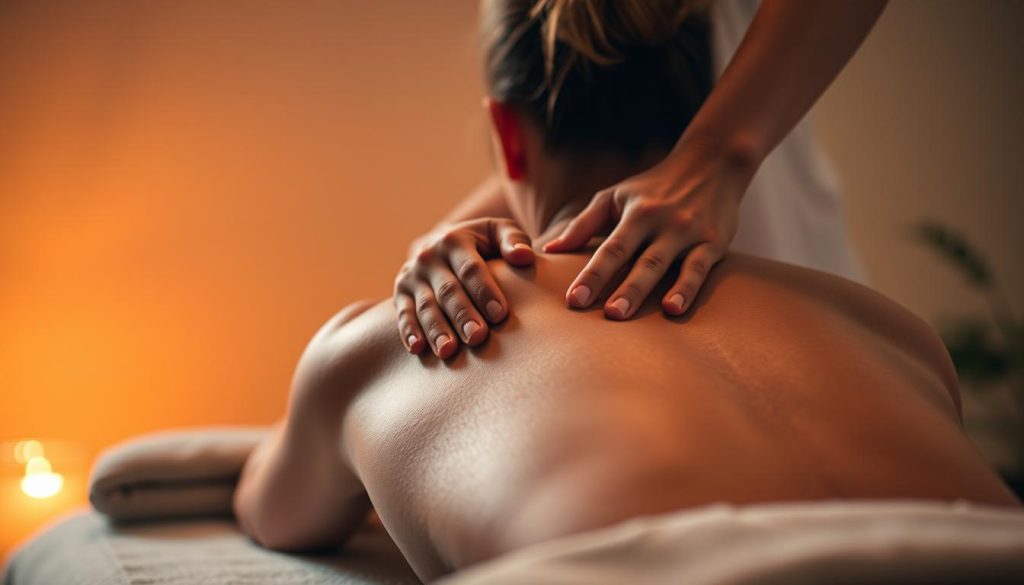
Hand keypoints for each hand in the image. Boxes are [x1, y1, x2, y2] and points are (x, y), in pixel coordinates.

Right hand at [394, 218, 533, 357]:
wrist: (443, 243)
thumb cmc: (482, 243)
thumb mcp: (497, 232)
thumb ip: (513, 240)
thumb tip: (524, 256)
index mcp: (455, 239)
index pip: (471, 268)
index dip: (485, 291)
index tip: (500, 314)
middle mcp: (429, 256)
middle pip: (448, 290)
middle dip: (462, 315)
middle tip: (478, 337)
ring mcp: (412, 276)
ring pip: (426, 306)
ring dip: (436, 329)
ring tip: (449, 351)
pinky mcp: (400, 293)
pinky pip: (404, 314)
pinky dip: (409, 331)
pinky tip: (418, 349)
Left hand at [543, 149, 752, 319]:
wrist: (712, 163)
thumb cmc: (654, 187)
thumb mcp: (616, 197)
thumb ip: (583, 224)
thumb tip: (549, 250)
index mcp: (635, 213)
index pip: (609, 249)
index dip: (591, 275)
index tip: (573, 301)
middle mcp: (660, 222)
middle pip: (636, 260)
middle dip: (619, 288)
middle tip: (604, 316)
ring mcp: (687, 232)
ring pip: (662, 265)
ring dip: (644, 291)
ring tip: (627, 315)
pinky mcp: (713, 242)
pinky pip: (699, 268)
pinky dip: (687, 289)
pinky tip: (674, 309)